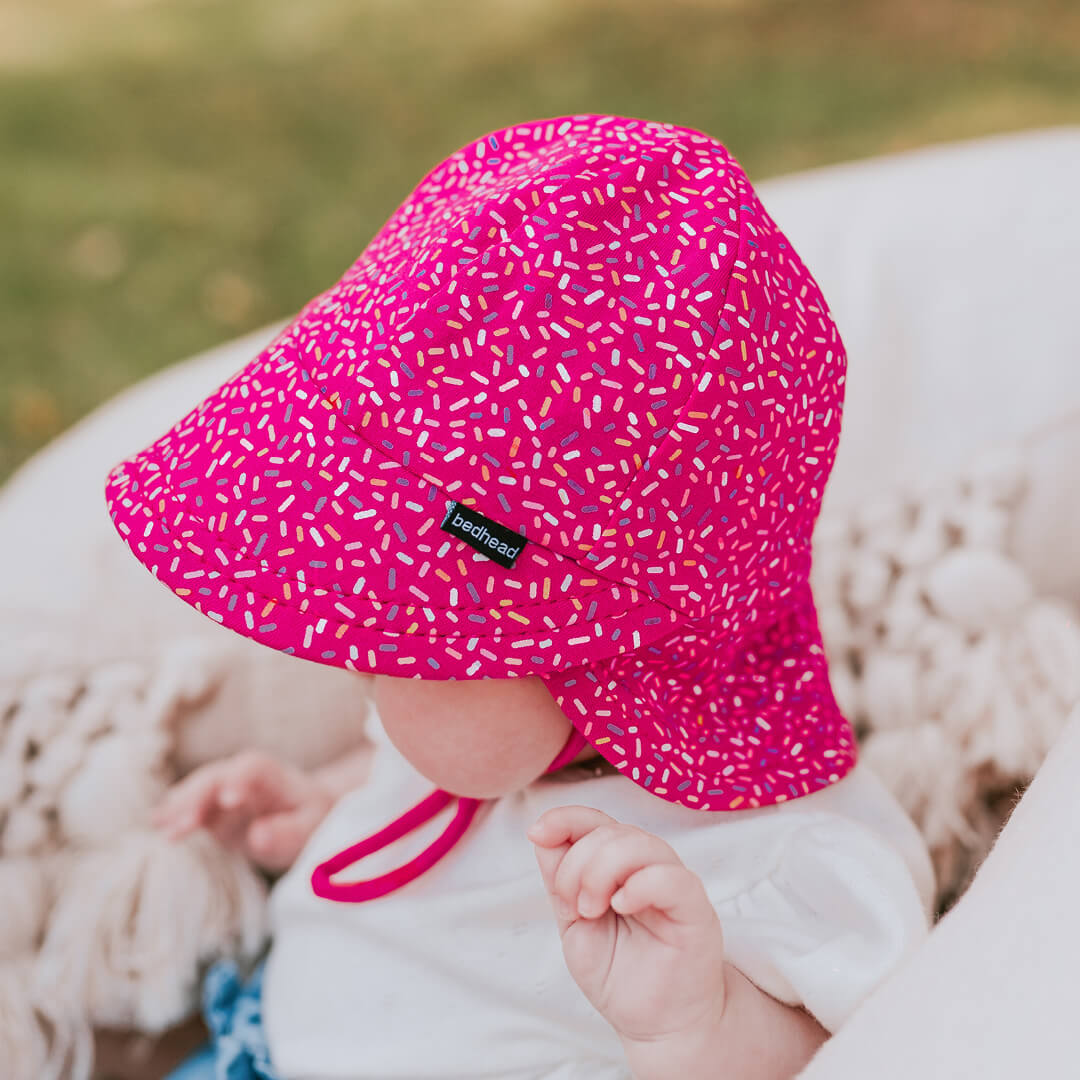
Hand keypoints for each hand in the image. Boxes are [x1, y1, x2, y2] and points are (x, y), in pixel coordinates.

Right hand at [151, 749, 334, 871]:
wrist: (304, 815)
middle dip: (197, 797)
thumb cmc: (310, 820)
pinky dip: (174, 812)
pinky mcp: (211, 806)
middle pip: (215, 777)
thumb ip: (287, 833)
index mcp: (272, 774)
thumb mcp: (309, 828)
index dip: (238, 780)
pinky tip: (156, 823)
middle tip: (181, 824)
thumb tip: (258, 835)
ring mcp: (222, 788)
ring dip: (179, 805)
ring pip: (197, 788)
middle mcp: (242, 775)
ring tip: (160, 825)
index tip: (228, 801)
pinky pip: (190, 804)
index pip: (252, 769)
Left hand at [527, 805, 728, 1048]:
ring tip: (592, 911)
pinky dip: (640, 885)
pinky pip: (671, 879)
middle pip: (610, 831)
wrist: (659, 1026)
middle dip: (577, 864)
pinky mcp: (697, 910)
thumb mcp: (574, 926)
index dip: (565, 819)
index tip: (538, 832)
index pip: (595, 821)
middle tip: (575, 906)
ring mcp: (674, 883)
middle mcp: (648, 866)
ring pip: (639, 844)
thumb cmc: (620, 975)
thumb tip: (541, 835)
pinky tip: (622, 905)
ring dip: (601, 872)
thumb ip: (560, 881)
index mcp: (619, 865)